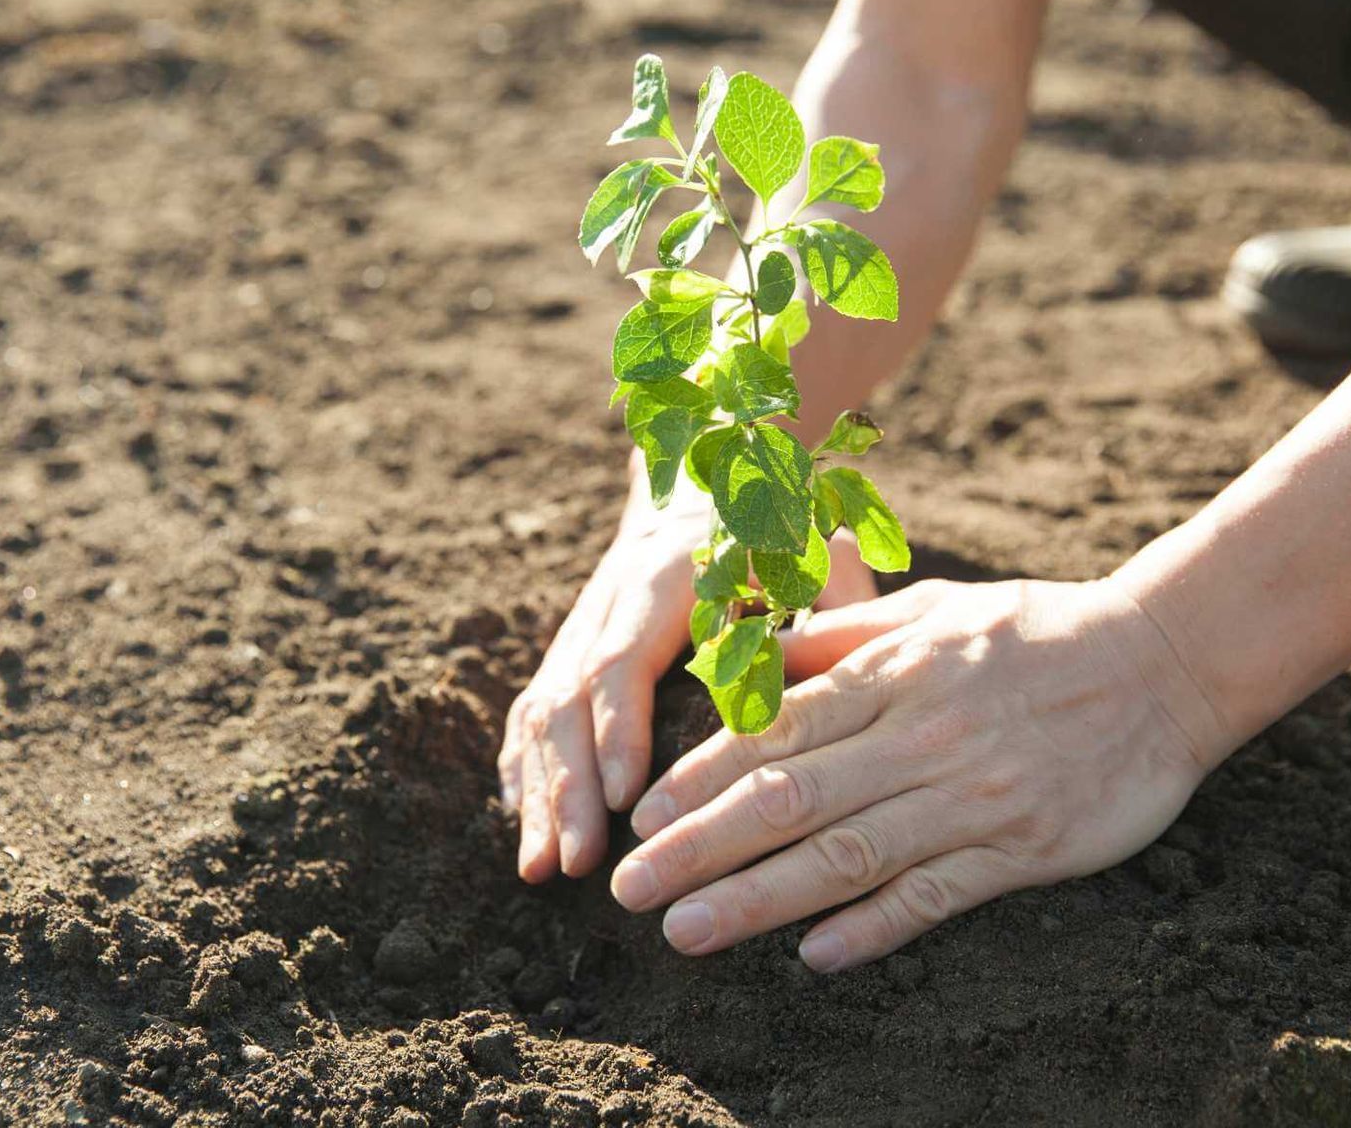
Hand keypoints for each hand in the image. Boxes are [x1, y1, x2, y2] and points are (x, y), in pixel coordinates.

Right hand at [501, 452, 876, 881]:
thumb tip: (824, 666)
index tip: (624, 796)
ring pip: (542, 711)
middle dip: (567, 785)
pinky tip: (524, 829)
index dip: (618, 728)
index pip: (624, 658)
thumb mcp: (810, 550)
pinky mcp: (570, 650)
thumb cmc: (774, 527)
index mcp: (664, 578)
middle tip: (577, 861)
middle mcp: (608, 603)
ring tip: (541, 869)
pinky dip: (523, 771)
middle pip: (567, 697)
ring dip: (539, 793)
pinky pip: (533, 712)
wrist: (707, 480)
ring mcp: (581, 627)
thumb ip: (827, 600)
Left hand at [607, 576, 1229, 970]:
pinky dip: (874, 926)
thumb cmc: (1036, 631)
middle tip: (631, 887)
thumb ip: (845, 634)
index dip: (701, 775)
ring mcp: (971, 796)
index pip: (777, 730)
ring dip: (758, 898)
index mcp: (893, 674)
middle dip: (699, 846)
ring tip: (687, 932)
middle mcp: (920, 735)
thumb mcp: (933, 609)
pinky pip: (935, 894)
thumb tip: (761, 657)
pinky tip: (815, 956)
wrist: (1167, 661)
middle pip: (790, 799)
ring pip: (847, 855)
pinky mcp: (1022, 846)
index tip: (644, 813)